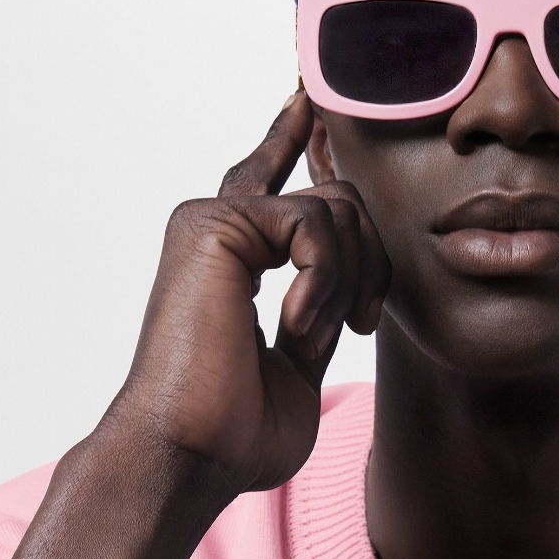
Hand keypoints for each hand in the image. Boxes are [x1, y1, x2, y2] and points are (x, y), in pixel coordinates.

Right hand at [101, 90, 389, 493]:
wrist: (189, 456)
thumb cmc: (236, 430)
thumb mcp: (299, 362)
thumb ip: (321, 305)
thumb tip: (347, 278)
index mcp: (235, 257)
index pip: (271, 181)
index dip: (292, 138)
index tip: (308, 101)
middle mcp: (220, 228)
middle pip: (338, 200)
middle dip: (370, 262)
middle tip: (360, 325)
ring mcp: (213, 221)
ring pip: (335, 209)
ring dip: (346, 281)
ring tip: (312, 333)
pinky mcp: (213, 223)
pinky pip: (314, 223)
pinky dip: (325, 278)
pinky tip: (299, 323)